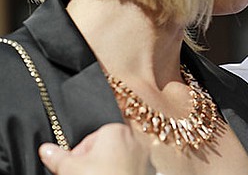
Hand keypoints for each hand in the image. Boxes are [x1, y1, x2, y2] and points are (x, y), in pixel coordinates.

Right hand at [39, 123, 153, 174]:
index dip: (79, 155)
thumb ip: (56, 156)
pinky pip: (131, 168)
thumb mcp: (70, 168)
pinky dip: (121, 173)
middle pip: (106, 148)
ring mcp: (144, 156)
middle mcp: (134, 138)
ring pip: (119, 158)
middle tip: (84, 174)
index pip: (91, 138)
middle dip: (93, 161)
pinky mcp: (149, 170)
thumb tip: (45, 149)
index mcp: (116, 130)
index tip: (75, 167)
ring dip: (107, 167)